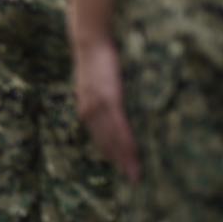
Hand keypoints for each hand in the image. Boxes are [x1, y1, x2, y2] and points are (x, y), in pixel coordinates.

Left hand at [75, 37, 140, 182]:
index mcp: (86, 109)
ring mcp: (97, 106)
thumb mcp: (97, 83)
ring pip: (111, 139)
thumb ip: (105, 97)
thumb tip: (118, 108)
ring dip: (124, 157)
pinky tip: (133, 153)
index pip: (99, 137)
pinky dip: (125, 141)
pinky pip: (118, 126)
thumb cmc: (97, 60)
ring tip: (136, 174)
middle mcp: (88, 111)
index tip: (121, 170)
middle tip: (133, 180)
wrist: (90, 41)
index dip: (110, 154)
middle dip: (118, 162)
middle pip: (104, 143)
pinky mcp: (108, 99)